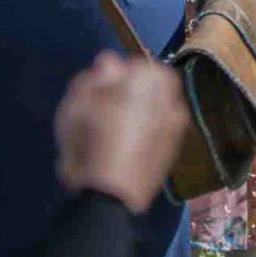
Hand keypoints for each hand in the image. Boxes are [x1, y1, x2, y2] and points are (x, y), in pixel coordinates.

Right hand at [53, 53, 190, 212]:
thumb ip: (96, 77)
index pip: (137, 64)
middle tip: (104, 111)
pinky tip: (125, 146)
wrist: (111, 194)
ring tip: (113, 131)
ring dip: (141, 111)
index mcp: (150, 80)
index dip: (116, 77)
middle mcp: (171, 97)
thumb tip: (110, 62)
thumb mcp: (77, 103)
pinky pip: (160, 128)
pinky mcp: (176, 147)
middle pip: (152, 85)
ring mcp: (178, 123)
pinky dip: (147, 130)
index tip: (99, 93)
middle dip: (132, 93)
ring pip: (158, 106)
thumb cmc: (90, 142)